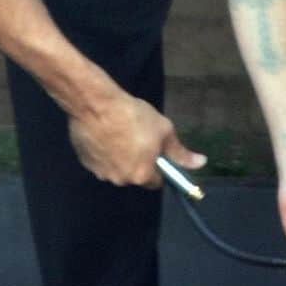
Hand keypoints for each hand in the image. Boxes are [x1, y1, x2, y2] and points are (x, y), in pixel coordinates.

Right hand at [69, 93, 205, 187]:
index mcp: (141, 175)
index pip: (156, 182)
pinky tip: (103, 135)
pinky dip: (102, 153)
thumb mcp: (163, 130)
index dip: (158, 166)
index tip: (155, 151)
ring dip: (118, 158)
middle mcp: (120, 180)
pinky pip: (99, 161)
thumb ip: (180, 152)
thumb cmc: (133, 116)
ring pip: (115, 168)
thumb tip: (201, 163)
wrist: (95, 104)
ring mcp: (100, 172)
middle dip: (137, 162)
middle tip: (136, 138)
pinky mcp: (84, 162)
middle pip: (134, 175)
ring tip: (118, 134)